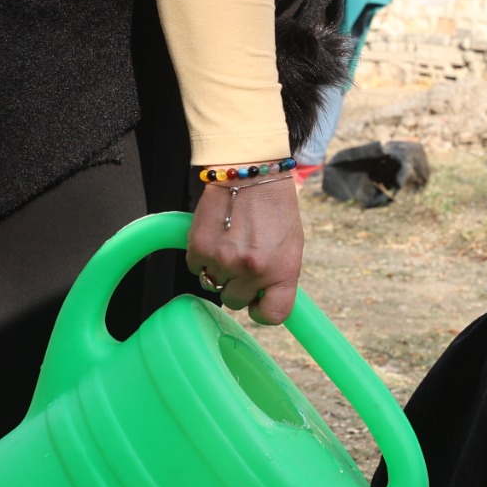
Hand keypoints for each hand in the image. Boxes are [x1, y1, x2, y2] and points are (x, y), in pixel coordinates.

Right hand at [188, 174, 303, 323]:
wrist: (251, 171)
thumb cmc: (274, 207)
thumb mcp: (291, 245)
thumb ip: (279, 275)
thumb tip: (264, 298)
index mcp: (283, 270)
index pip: (273, 315)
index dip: (262, 312)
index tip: (258, 303)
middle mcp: (254, 270)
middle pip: (235, 302)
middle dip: (237, 286)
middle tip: (241, 262)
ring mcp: (225, 261)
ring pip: (212, 284)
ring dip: (218, 269)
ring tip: (229, 243)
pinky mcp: (200, 248)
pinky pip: (195, 266)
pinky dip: (201, 255)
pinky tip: (215, 235)